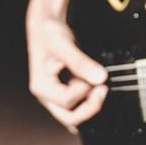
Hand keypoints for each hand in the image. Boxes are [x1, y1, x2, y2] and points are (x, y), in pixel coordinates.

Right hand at [26, 13, 107, 133]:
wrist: (47, 26)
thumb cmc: (50, 33)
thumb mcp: (64, 44)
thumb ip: (81, 62)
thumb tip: (100, 78)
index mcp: (41, 87)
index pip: (67, 101)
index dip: (84, 89)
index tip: (94, 74)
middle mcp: (47, 96)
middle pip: (70, 118)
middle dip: (91, 107)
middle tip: (104, 89)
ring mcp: (56, 98)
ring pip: (76, 117)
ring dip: (92, 105)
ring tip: (101, 87)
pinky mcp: (66, 94)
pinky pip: (79, 109)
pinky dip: (91, 104)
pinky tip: (98, 91)